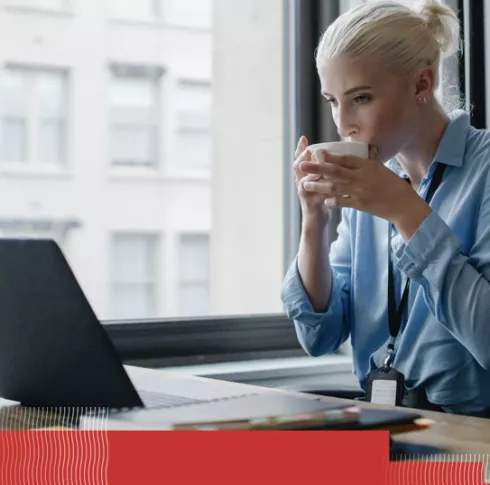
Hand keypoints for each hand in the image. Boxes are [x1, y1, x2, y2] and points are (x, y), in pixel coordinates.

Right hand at [293, 136, 330, 222]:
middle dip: (302, 158)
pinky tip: (327, 183)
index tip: (303, 138)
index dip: (300, 149)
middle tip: (308, 150)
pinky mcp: (311, 203)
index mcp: (304, 176)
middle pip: (298, 168)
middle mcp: (302, 183)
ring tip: (316, 166)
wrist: (317, 220)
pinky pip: (314, 195)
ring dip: (310, 173)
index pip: (300, 160)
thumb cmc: (322, 199)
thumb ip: (324, 170)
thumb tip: (332, 154)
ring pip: (304, 181)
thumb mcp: (322, 183)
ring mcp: (305, 194)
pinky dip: (320, 189)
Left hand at [299, 146, 431, 236]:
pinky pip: (343, 202)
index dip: (330, 156)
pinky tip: (323, 200)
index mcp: (367, 166)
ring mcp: (360, 192)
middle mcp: (362, 177)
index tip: (316, 153)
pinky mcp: (361, 205)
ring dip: (318, 185)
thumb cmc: (394, 186)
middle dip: (317, 168)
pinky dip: (332, 201)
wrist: (404, 205)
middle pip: (335, 171)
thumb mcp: (383, 169)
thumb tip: (369, 147)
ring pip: (335, 187)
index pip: (346, 159)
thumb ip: (372, 159)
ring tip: (306, 184)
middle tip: (301, 165)